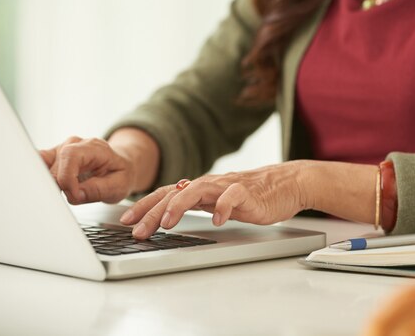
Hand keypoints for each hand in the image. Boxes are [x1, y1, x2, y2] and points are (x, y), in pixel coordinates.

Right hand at [41, 136, 135, 203]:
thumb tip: (77, 195)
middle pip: (55, 165)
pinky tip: (44, 188)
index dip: (67, 178)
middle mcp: (76, 144)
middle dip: (60, 187)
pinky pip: (39, 163)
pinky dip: (39, 177)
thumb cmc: (120, 174)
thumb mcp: (119, 186)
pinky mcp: (54, 157)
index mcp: (94, 147)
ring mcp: (63, 149)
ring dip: (49, 184)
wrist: (121, 166)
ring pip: (43, 166)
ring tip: (62, 194)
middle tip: (72, 199)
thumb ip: (98, 190)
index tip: (75, 195)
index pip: (71, 156)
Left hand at [120, 160, 376, 239]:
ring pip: (198, 190)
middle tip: (138, 230)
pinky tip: (218, 222)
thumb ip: (198, 203)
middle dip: (153, 211)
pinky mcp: (248, 192)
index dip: (145, 205)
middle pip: (175, 192)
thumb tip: (170, 213)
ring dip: (180, 205)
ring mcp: (229, 186)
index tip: (126, 220)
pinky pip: (233, 197)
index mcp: (203, 187)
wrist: (288, 183)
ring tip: (168, 223)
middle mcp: (211, 184)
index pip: (167, 192)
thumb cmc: (254, 194)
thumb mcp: (219, 200)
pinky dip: (224, 209)